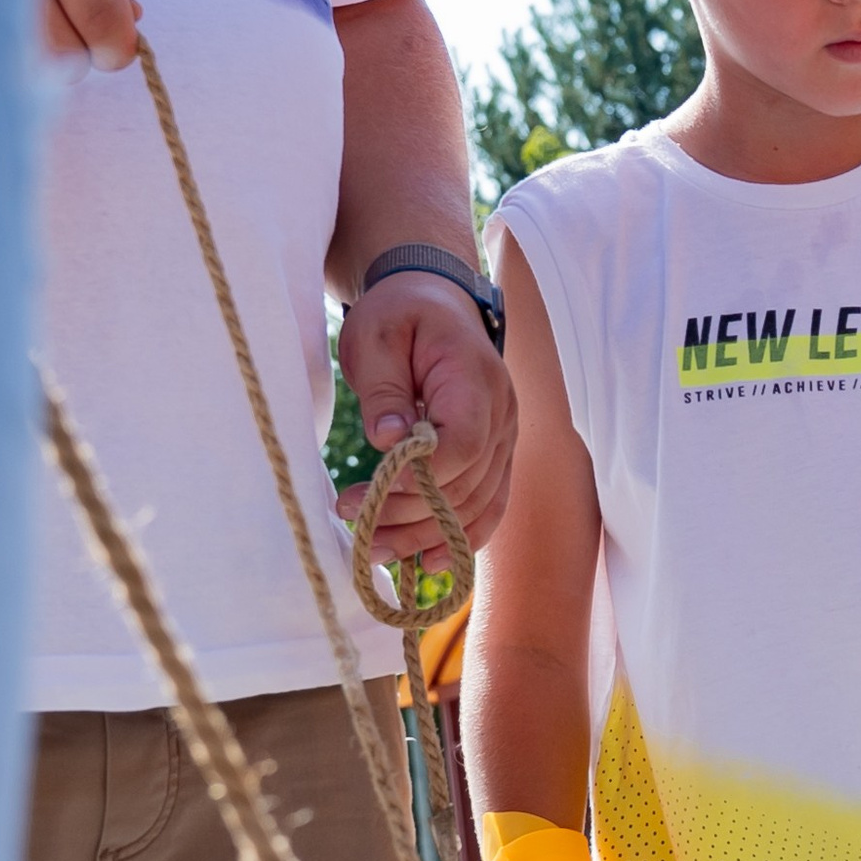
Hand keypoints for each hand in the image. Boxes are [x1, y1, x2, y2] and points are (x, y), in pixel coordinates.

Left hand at [337, 272, 518, 565]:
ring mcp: (506, 437)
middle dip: (410, 516)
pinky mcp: (496, 454)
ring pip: (477, 503)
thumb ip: (384, 392)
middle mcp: (503, 414)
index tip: (363, 498)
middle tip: (355, 528)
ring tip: (373, 550)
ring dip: (427, 535)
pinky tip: (428, 560)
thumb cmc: (400, 315)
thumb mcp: (376, 338)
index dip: (418, 482)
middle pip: (467, 484)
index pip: (461, 446)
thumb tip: (390, 443)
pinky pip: (489, 504)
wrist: (435, 300)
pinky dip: (461, 536)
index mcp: (475, 380)